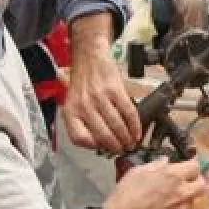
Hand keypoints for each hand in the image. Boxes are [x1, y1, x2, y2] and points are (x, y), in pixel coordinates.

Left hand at [65, 14, 141, 153]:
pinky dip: (135, 124)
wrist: (90, 58)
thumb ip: (80, 123)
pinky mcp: (115, 89)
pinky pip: (128, 111)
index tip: (104, 149)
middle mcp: (83, 105)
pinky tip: (137, 131)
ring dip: (127, 138)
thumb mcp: (73, 104)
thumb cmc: (82, 83)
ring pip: (117, 125)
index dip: (94, 147)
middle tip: (122, 150)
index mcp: (71, 111)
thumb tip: (98, 143)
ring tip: (131, 143)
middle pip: (102, 134)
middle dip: (116, 147)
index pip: (80, 138)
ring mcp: (100, 97)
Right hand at [102, 158, 208, 208]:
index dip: (194, 164)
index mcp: (174, 176)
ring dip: (188, 196)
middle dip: (201, 180)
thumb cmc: (127, 194)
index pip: (196, 166)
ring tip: (176, 195)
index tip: (191, 164)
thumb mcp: (138, 171)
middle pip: (203, 185)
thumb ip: (156, 165)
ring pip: (193, 201)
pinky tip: (165, 208)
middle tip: (194, 179)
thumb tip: (166, 161)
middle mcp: (182, 193)